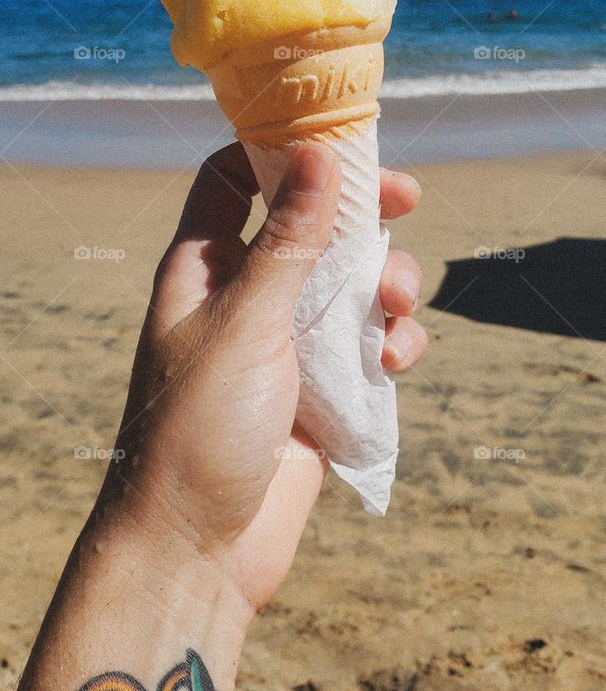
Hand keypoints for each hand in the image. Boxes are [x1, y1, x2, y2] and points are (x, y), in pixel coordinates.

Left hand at [107, 143, 425, 612]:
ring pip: (351, 285)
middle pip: (312, 225)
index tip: (341, 140)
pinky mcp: (322, 390)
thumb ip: (289, 239)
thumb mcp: (247, 321)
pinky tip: (391, 364)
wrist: (199, 550)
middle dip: (361, 216)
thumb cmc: (198, 426)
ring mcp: (287, 343)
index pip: (233, 178)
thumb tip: (318, 154)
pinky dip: (390, 344)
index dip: (282, 151)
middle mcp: (246, 295)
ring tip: (394, 306)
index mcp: (205, 266)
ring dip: (386, 285)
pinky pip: (368, 345)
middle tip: (409, 199)